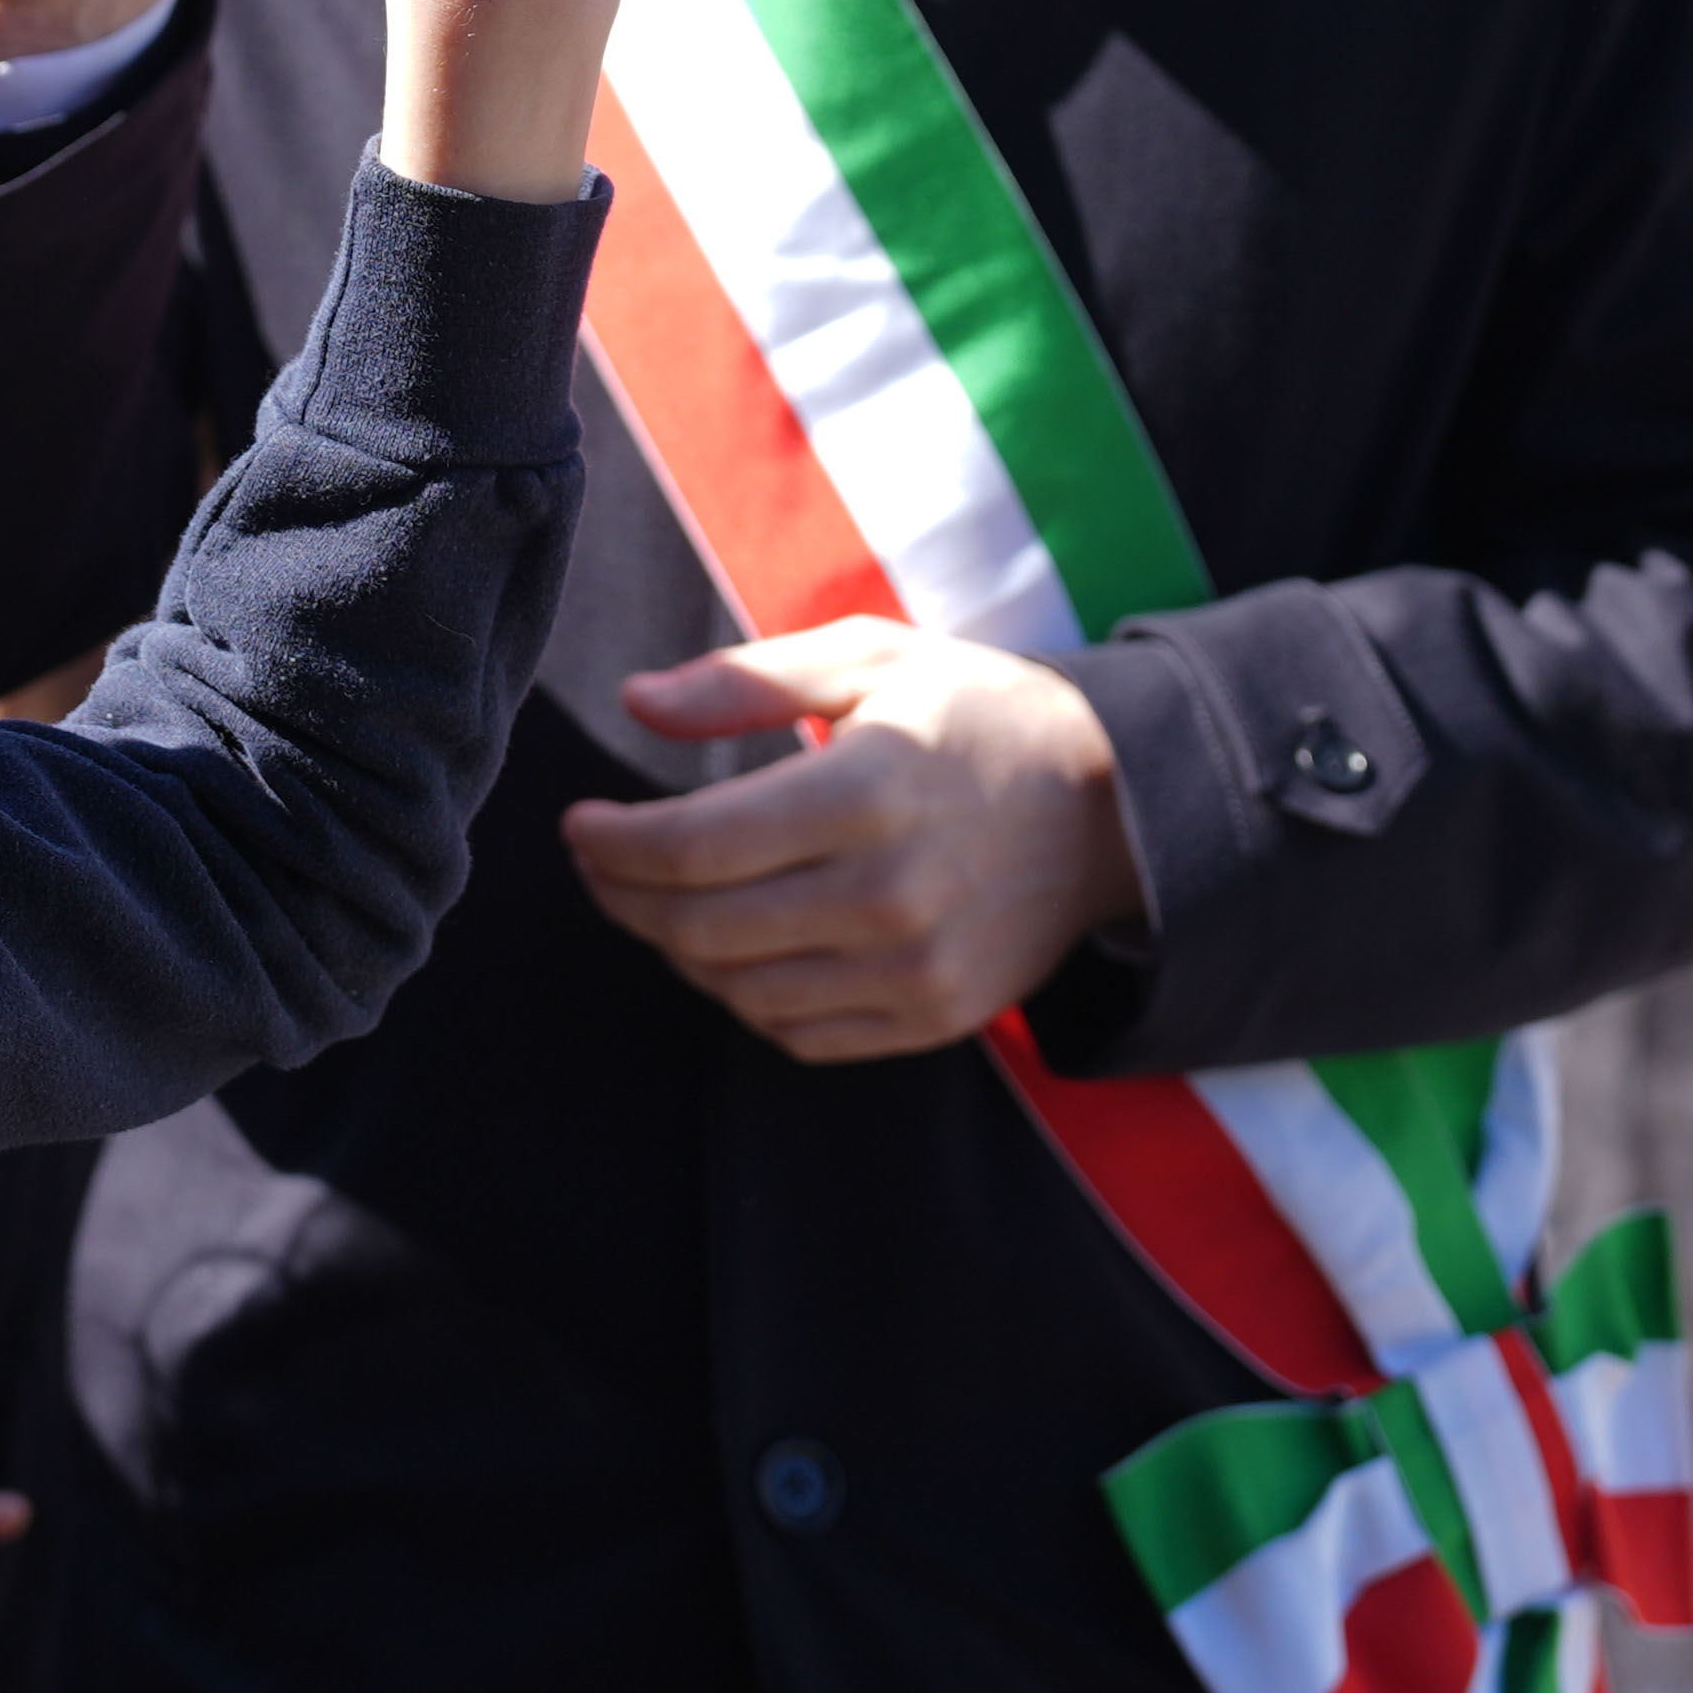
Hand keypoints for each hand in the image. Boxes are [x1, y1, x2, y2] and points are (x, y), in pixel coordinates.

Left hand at [556, 618, 1143, 1062]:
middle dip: (623, 898)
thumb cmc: (975, 717)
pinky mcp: (932, 1018)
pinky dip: (742, 996)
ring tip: (659, 899)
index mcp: (867, 791)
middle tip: (598, 862)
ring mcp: (914, 969)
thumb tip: (636, 703)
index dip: (615, 845)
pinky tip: (732, 946)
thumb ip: (745, 682)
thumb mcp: (871, 660)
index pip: (696, 846)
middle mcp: (889, 894)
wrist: (1111, 809)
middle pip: (701, 928)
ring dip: (675, 949)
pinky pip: (796, 1032)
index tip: (580, 824)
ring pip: (738, 989)